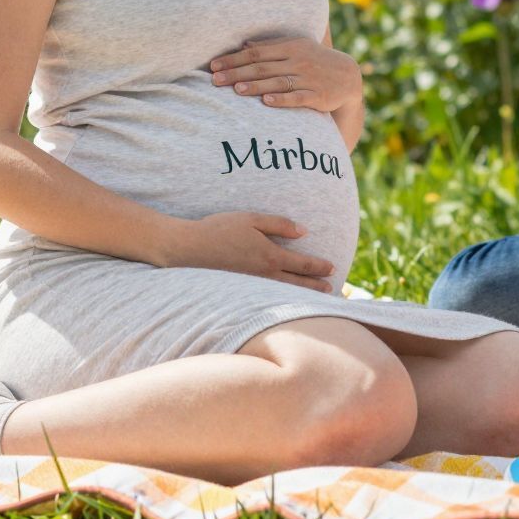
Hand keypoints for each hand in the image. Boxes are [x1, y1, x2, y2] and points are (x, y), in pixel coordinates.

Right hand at [155, 211, 336, 290]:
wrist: (186, 249)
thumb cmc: (219, 229)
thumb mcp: (251, 219)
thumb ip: (279, 224)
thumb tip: (304, 232)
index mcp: (270, 256)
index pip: (302, 264)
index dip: (319, 267)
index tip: (332, 268)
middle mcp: (263, 275)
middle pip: (297, 284)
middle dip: (315, 286)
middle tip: (331, 289)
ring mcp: (251, 286)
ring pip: (283, 293)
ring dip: (301, 296)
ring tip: (314, 300)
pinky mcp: (239, 291)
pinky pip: (267, 297)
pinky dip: (281, 299)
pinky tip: (284, 299)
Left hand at [210, 37, 361, 115]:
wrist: (348, 77)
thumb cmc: (315, 61)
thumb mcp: (297, 48)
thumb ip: (271, 47)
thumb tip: (244, 45)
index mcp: (291, 47)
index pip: (256, 53)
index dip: (234, 59)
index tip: (214, 66)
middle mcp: (298, 61)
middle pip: (263, 67)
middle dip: (237, 73)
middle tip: (215, 80)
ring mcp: (308, 79)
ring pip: (277, 82)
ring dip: (256, 86)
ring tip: (236, 90)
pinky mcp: (317, 96)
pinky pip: (297, 97)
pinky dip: (282, 99)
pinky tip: (267, 102)